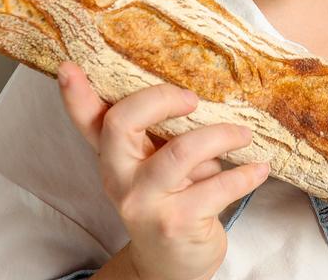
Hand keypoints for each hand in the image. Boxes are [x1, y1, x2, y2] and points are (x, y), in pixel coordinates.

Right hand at [57, 62, 268, 279]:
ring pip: (181, 151)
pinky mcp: (177, 222)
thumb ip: (154, 132)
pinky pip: (218, 186)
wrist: (172, 266)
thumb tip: (185, 83)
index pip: (89, 122)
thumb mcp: (154, 166)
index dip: (75, 95)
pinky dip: (245, 174)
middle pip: (122, 124)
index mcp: (113, 157)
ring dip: (221, 135)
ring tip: (243, 134)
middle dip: (161, 99)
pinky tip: (259, 169)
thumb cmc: (169, 201)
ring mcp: (146, 202)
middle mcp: (119, 178)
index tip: (68, 66)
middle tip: (193, 99)